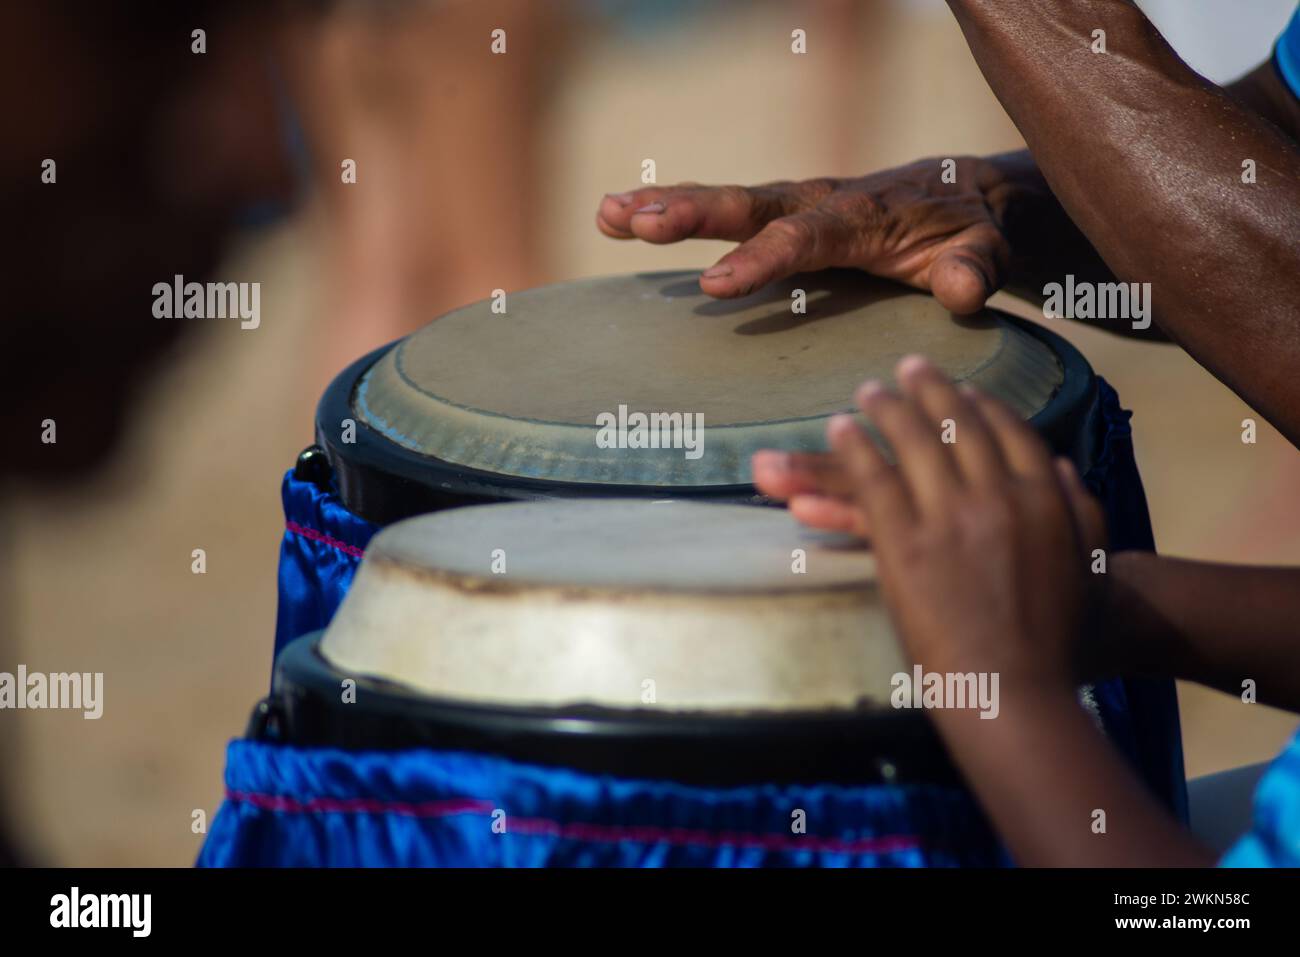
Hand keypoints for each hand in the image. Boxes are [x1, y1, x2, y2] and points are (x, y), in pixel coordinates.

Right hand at [596, 157, 1020, 314]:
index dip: (762, 259)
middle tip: (637, 222)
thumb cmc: (970, 232)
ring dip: (665, 205)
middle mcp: (819, 200)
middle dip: (693, 213)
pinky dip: (671, 209)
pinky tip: (618, 217)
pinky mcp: (781, 213)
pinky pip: (724, 212)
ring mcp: (795, 203)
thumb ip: (975, 270)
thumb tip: (960, 292)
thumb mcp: (986, 253)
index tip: (715, 284)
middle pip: (749, 204)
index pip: (806, 237)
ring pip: (726, 201)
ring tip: (606, 213)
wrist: (963, 194)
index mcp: (862, 216)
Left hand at [756, 355, 1105, 689]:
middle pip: (955, 424)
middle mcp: (996, 494)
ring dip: (887, 407)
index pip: (1007, 430)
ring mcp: (948, 516)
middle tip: (907, 367)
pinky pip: (873, 479)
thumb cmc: (1060, 640)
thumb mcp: (1088, 564)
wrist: (1016, 689)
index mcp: (1043, 496)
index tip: (959, 387)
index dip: (979, 403)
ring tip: (868, 390)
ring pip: (912, 441)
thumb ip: (1080, 510)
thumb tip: (1063, 467)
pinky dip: (854, 448)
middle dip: (929, 389)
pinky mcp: (903, 545)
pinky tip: (840, 427)